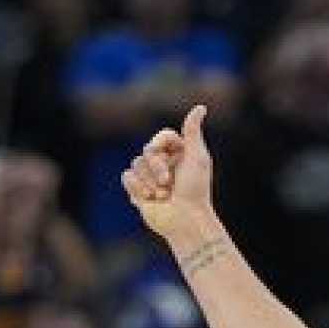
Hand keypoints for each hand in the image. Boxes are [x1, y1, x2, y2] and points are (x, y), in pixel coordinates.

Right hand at [121, 105, 214, 243]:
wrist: (184, 220)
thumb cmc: (195, 190)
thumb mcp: (197, 157)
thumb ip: (193, 131)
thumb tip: (201, 107)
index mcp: (180, 154)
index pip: (163, 136)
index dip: (162, 144)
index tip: (168, 153)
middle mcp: (165, 163)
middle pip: (147, 150)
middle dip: (157, 166)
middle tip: (168, 182)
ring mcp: (150, 177)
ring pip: (136, 163)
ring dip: (150, 181)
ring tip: (163, 196)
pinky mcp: (138, 189)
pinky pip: (127, 176)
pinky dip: (138, 187)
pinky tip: (150, 199)